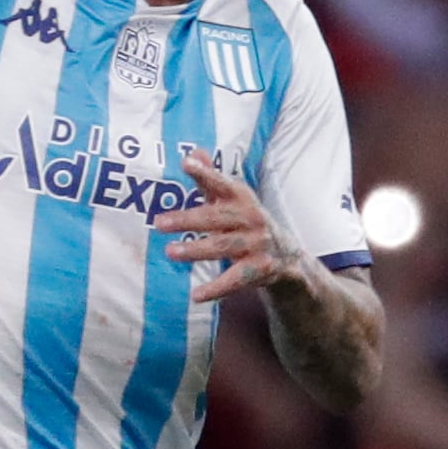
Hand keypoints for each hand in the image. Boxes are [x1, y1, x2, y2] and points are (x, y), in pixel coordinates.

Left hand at [160, 154, 303, 303]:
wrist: (288, 257)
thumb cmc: (248, 223)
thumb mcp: (234, 200)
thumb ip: (211, 179)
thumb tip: (192, 153)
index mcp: (242, 198)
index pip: (222, 183)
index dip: (206, 174)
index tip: (187, 163)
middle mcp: (252, 218)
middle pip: (216, 218)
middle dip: (188, 220)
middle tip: (159, 223)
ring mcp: (258, 244)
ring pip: (224, 247)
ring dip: (196, 250)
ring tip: (171, 252)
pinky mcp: (261, 269)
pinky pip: (235, 279)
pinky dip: (216, 288)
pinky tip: (196, 295)